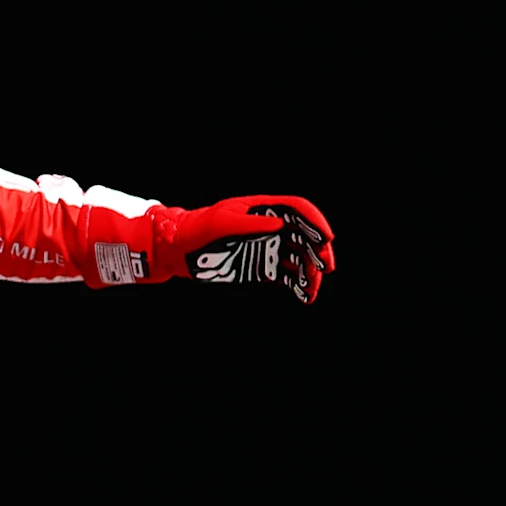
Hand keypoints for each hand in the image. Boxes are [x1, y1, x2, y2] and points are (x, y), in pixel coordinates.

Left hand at [157, 195, 334, 301]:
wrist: (179, 250)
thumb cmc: (198, 229)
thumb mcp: (222, 221)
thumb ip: (250, 223)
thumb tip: (279, 224)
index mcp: (263, 209)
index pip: (298, 209)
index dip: (316, 221)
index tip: (327, 238)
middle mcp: (270, 228)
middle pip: (305, 235)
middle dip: (319, 250)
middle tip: (327, 266)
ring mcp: (266, 248)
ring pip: (299, 258)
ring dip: (310, 272)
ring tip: (313, 288)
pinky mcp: (261, 268)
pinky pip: (286, 276)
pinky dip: (297, 286)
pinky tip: (304, 296)